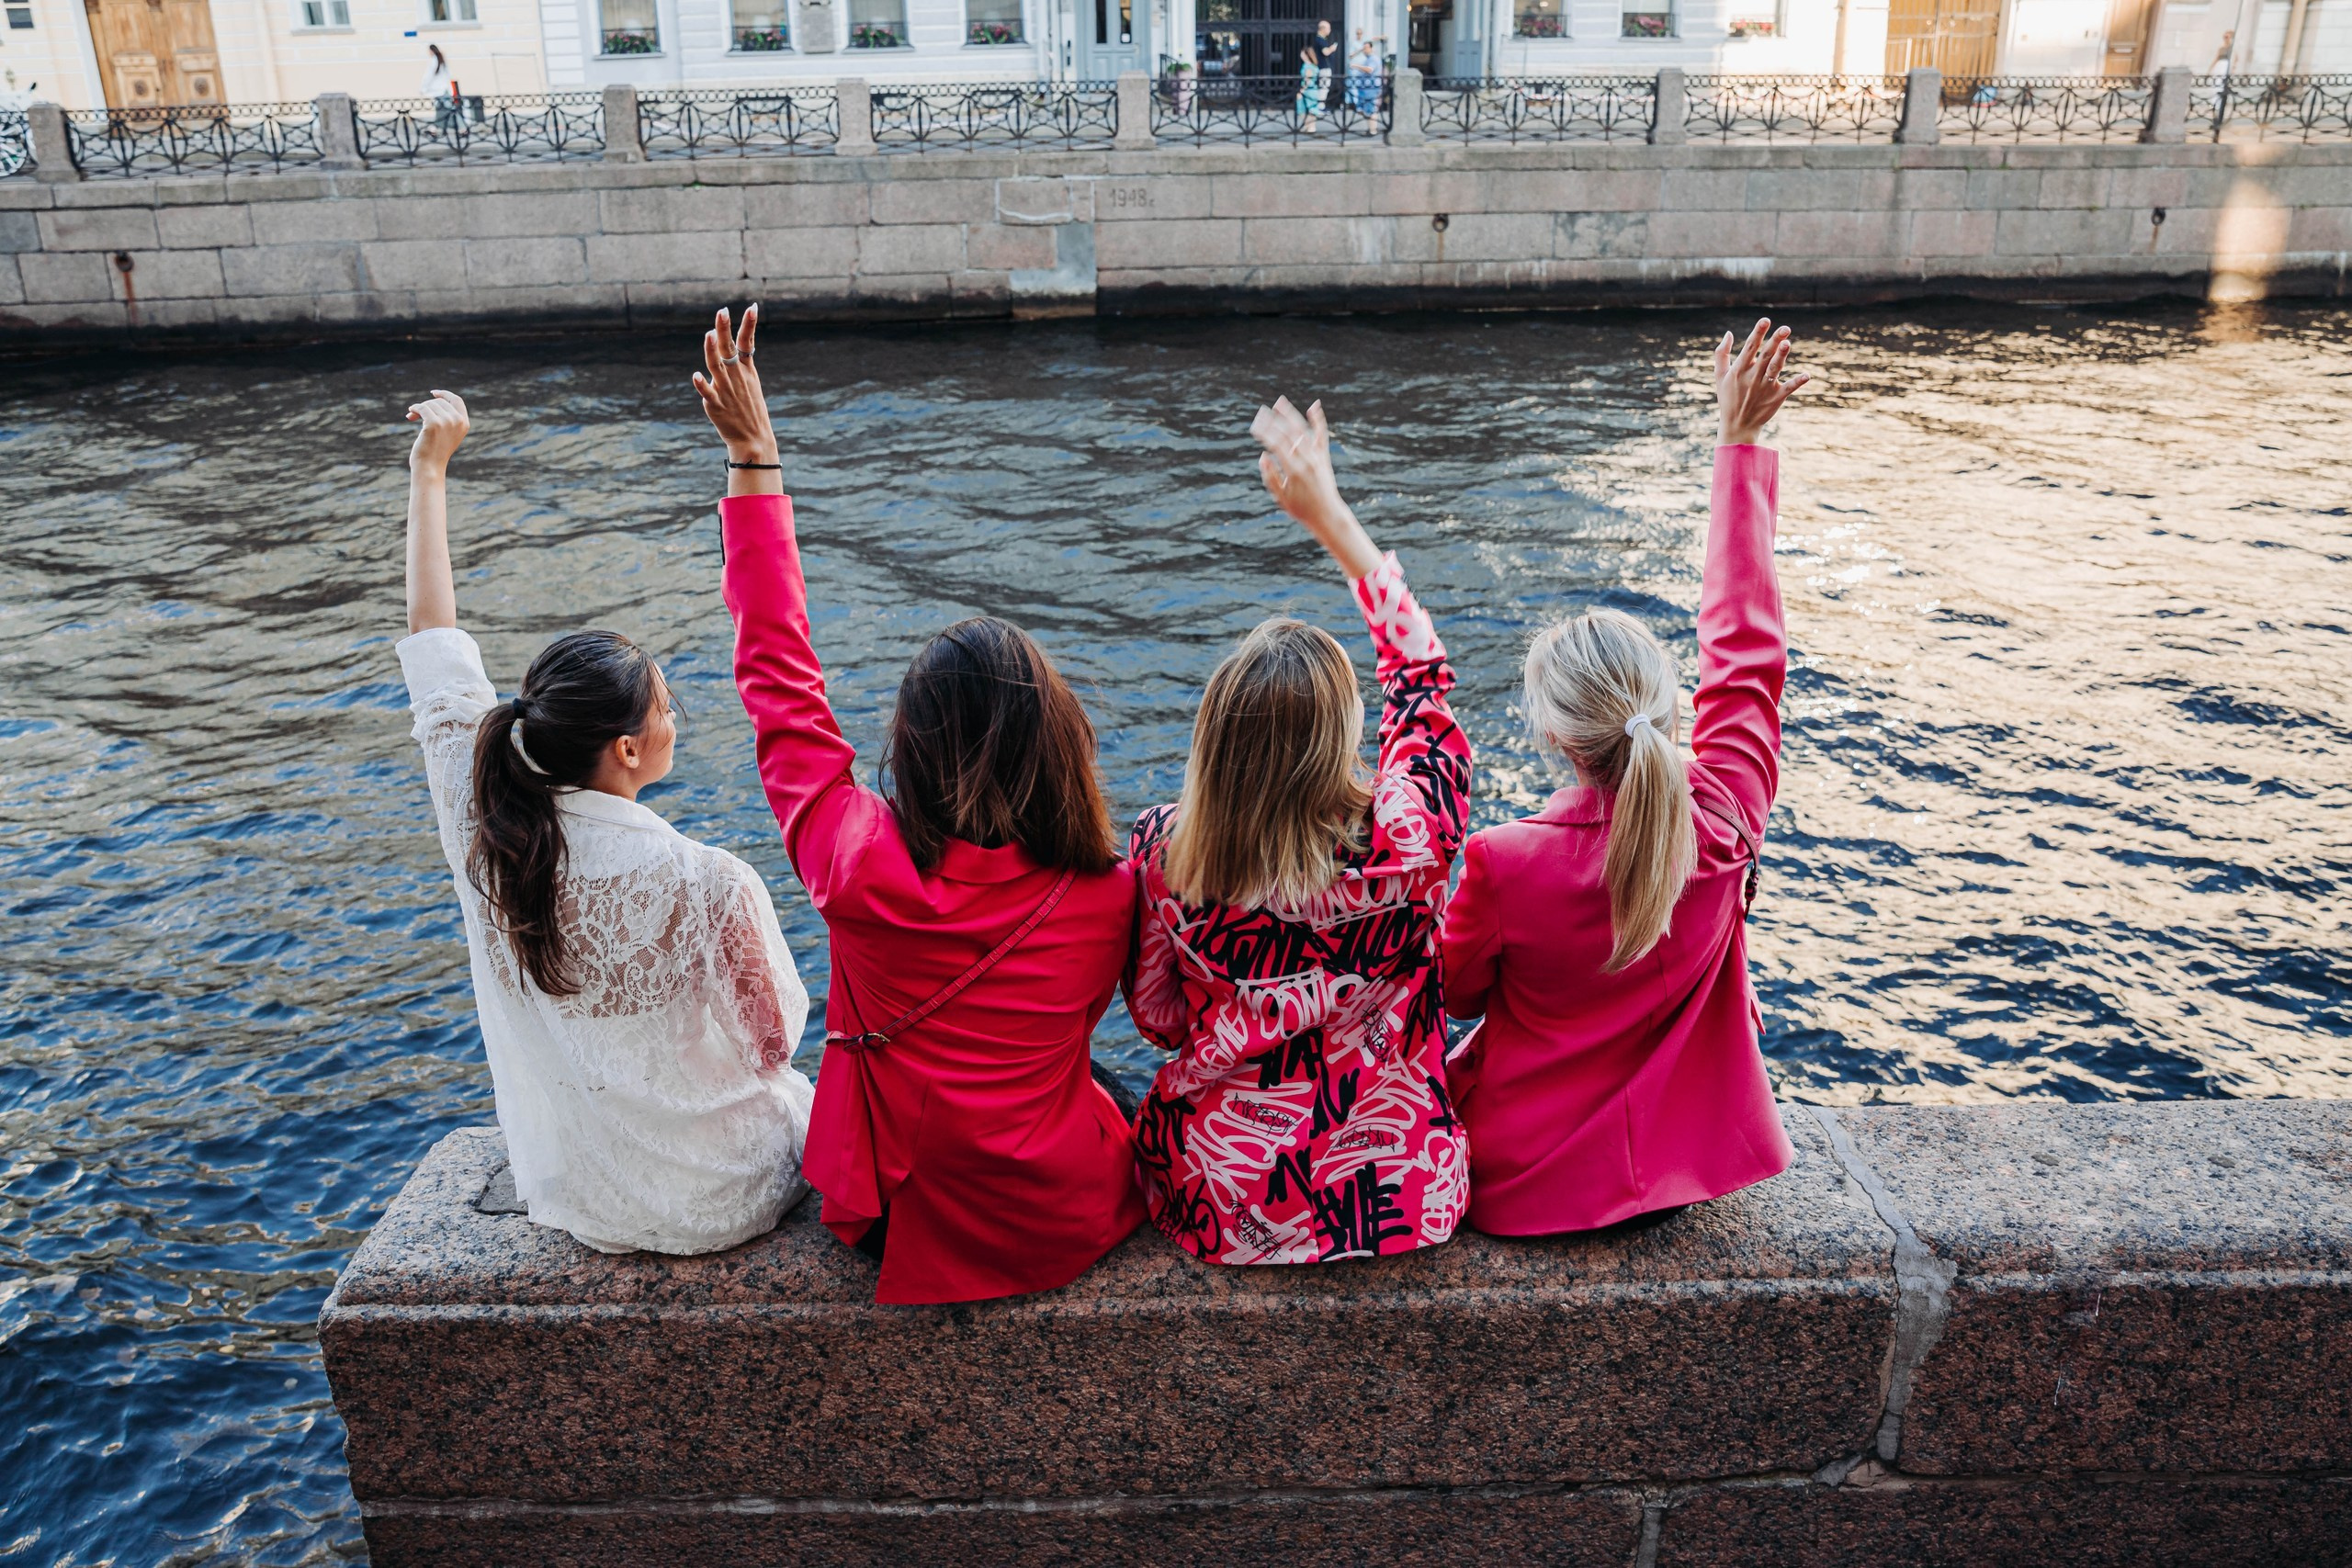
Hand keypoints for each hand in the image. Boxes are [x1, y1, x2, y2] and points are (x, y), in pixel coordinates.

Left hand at [405, 389, 468, 474]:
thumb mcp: (447, 433)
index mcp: (464, 423)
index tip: (434, 393)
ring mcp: (446, 422)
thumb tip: (435, 398)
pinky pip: (421, 408)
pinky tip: (410, 414)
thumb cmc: (435, 451)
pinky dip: (414, 409)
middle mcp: (458, 421)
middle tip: (415, 414)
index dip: (445, 394)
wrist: (430, 467)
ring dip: (419, 409)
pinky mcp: (433, 424)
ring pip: (429, 404)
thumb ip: (447, 418)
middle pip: (439, 402)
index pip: (457, 400)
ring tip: (412, 417)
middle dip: (426, 405)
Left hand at [693, 304, 777, 465]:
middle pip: (728, 349)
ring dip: (712, 350)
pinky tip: (695, 376)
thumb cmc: (750, 410)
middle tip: (723, 311)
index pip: (747, 343)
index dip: (749, 324)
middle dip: (725, 329)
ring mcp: (726, 391)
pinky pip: (707, 393)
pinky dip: (701, 385)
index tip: (752, 307)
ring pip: (716, 366)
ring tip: (709, 334)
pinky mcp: (716, 405)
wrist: (753, 439)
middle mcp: (736, 377)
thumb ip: (734, 363)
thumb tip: (717, 342)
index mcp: (746, 371)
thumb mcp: (749, 384)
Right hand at [1251, 396, 1381, 579]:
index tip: (1254, 426)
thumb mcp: (1280, 497)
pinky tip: (1313, 406)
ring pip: (1302, 430)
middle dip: (1273, 421)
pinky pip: (1321, 435)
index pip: (1276, 445)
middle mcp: (1307, 460)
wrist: (1327, 514)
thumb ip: (1270, 476)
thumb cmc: (1300, 509)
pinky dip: (1318, 420)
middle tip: (1261, 411)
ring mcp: (1317, 457)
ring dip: (1290, 415)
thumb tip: (1263, 456)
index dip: (1264, 434)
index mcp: (1294, 470)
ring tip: (1279, 402)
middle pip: (1287, 434)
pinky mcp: (1324, 457)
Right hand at [1714, 318, 1808, 446]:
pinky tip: (1806, 375)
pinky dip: (1797, 382)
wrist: (1737, 426)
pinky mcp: (1775, 398)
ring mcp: (1764, 388)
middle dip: (1774, 340)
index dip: (1758, 333)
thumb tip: (1728, 333)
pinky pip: (1788, 388)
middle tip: (1785, 328)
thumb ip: (1721, 354)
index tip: (1766, 320)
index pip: (1750, 348)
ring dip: (1782, 356)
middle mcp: (1752, 377)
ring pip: (1775, 369)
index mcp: (1739, 370)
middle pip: (1766, 355)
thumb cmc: (1728, 398)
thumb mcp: (1719, 376)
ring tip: (1788, 343)